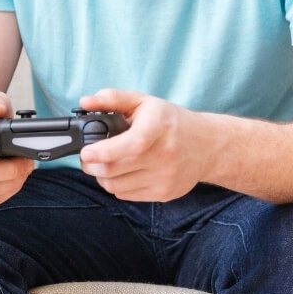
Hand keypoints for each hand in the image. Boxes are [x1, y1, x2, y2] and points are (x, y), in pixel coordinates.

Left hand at [78, 89, 206, 201]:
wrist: (207, 146)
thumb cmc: (170, 121)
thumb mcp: (143, 102)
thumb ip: (112, 98)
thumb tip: (85, 101)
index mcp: (159, 125)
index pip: (132, 144)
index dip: (104, 151)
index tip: (86, 152)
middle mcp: (164, 153)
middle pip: (115, 169)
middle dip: (91, 165)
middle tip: (88, 156)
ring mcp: (165, 176)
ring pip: (115, 185)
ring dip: (102, 176)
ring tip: (105, 163)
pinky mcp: (164, 193)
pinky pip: (126, 195)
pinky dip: (116, 185)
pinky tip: (123, 172)